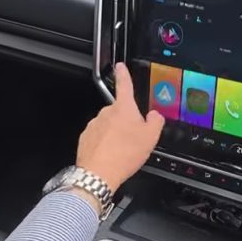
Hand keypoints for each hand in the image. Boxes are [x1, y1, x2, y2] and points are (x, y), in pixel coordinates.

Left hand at [76, 63, 164, 190]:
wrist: (99, 174)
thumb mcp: (151, 137)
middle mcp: (106, 113)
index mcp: (123, 108)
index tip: (120, 66)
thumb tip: (155, 116)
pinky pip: (99, 138)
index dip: (124, 74)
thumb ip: (156, 121)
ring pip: (109, 126)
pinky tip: (111, 156)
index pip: (124, 85)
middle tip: (134, 138)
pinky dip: (105, 145)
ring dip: (115, 135)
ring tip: (122, 151)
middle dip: (126, 122)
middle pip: (119, 112)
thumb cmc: (124, 154)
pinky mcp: (86, 138)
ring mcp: (94, 125)